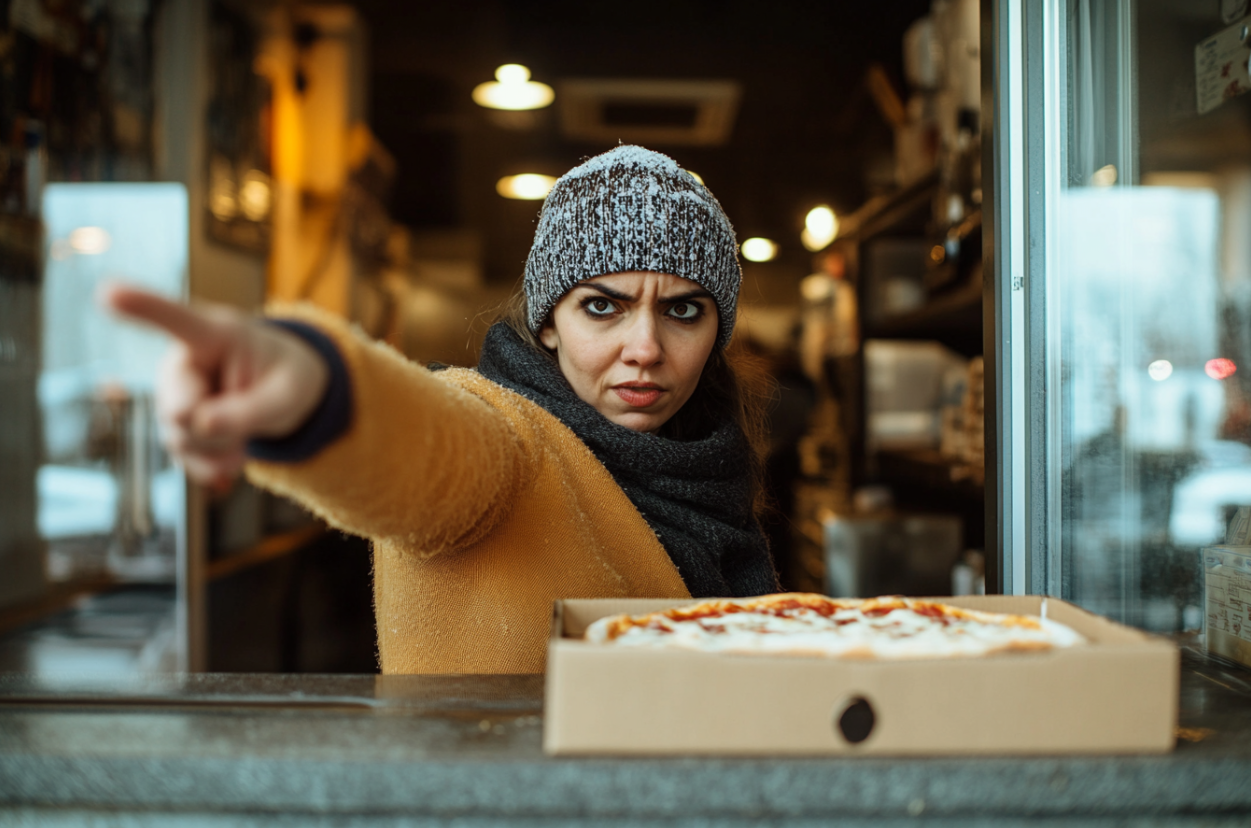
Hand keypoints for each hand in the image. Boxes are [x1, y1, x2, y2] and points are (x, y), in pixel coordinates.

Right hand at [99, 284, 329, 487]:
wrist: (278, 391)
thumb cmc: (284, 378)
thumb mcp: (286, 395)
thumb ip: (248, 410)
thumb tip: (198, 425)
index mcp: (214, 334)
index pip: (174, 319)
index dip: (140, 306)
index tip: (108, 292)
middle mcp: (181, 362)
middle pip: (180, 410)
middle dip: (219, 428)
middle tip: (249, 411)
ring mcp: (169, 395)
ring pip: (183, 440)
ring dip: (222, 447)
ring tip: (245, 423)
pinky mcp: (169, 425)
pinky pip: (183, 458)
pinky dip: (214, 464)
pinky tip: (234, 451)